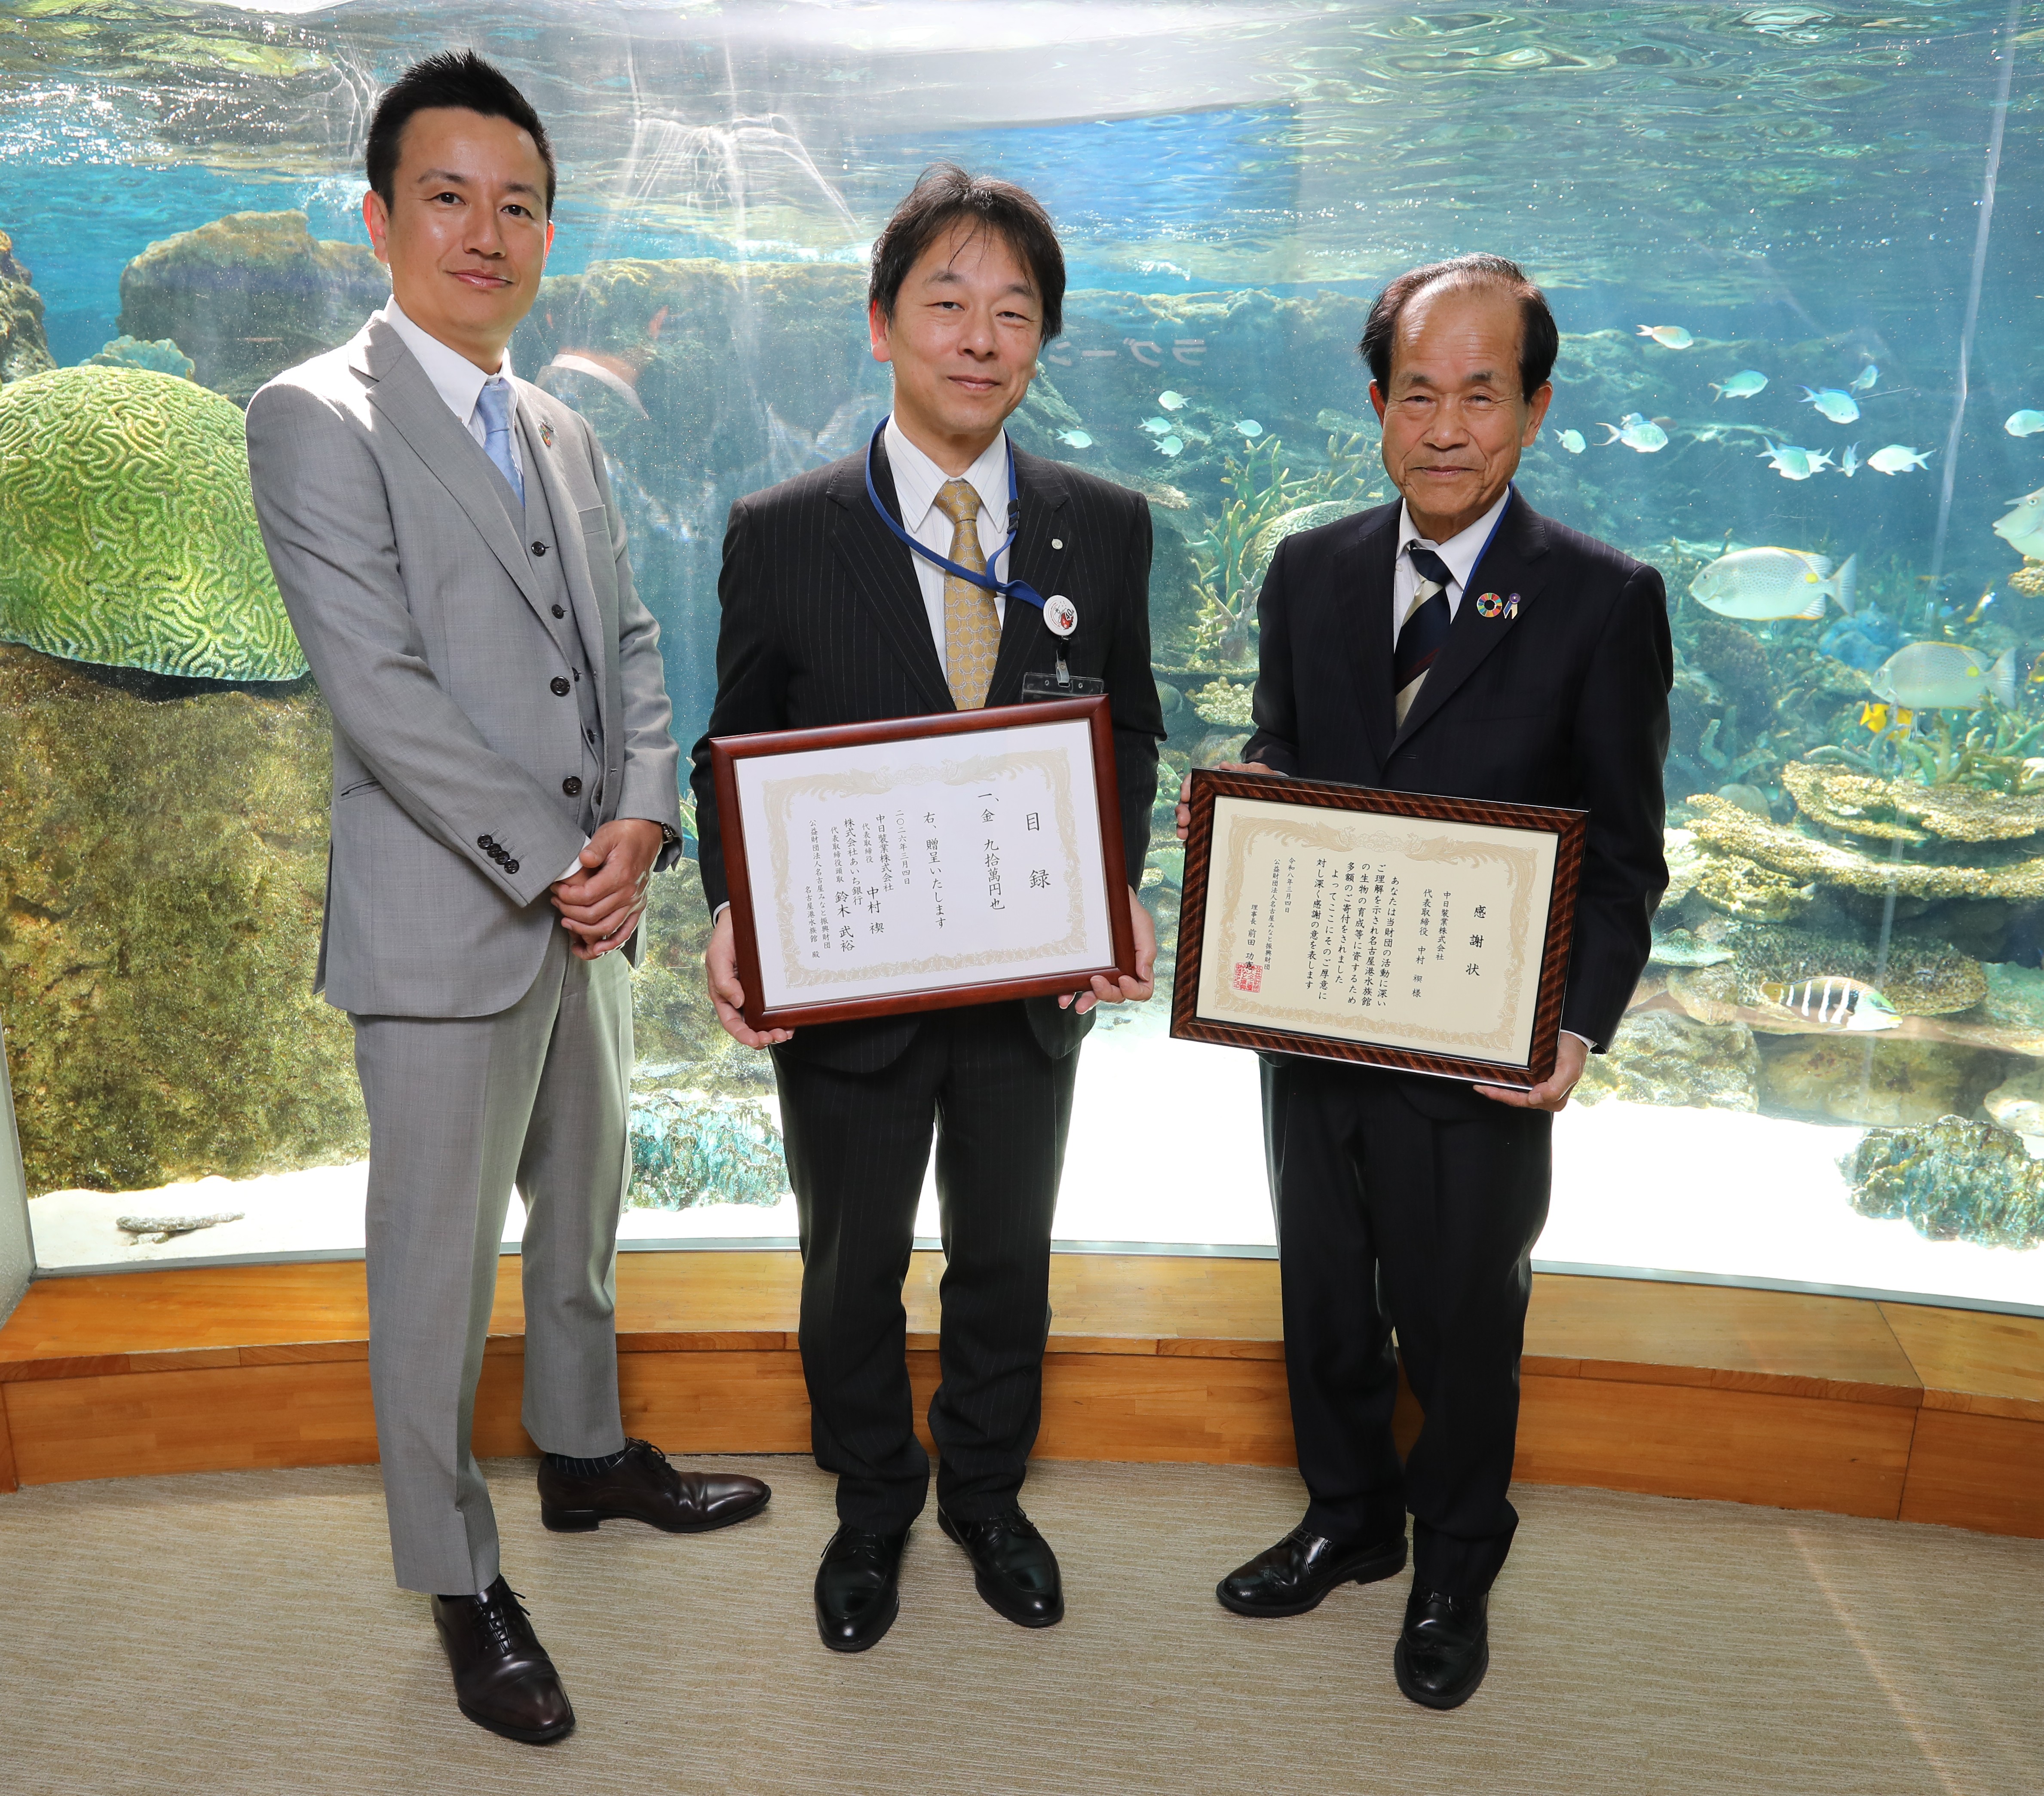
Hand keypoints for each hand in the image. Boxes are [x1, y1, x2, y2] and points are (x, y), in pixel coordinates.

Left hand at [549, 818, 663, 959]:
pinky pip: (625, 932)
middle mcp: (629, 893)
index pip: (586, 895)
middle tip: (556, 902)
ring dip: (583, 930)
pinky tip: (595, 948)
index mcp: (620, 875)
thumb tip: (583, 860)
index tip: (556, 889)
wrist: (647, 836)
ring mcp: (635, 902)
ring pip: (606, 928)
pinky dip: (610, 944)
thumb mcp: (607, 835)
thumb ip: (595, 849)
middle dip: (568, 911)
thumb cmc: (624, 835)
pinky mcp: (638, 907)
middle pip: (593, 915)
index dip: (566, 896)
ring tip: (566, 922)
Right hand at [705, 907, 793, 1047]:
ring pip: (764, 1020)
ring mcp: (755, 994)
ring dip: (774, 1031)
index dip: (742, 1035)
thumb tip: (738, 1002)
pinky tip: (792, 1021)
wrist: (741, 919)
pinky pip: (777, 1007)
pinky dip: (784, 1017)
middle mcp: (740, 998)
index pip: (731, 1022)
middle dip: (762, 1037)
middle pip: (749, 1026)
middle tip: (776, 1037)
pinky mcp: (770, 987)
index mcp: (724, 995)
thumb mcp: (718, 956)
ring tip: (785, 1033)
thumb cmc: (726, 939)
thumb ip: (723, 980)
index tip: (755, 1041)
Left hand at [1059, 886, 1156, 1013]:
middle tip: (1096, 981)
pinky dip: (1071, 994)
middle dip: (1108, 994)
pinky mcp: (1083, 967)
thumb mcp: (1142, 923)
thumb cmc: (1126, 909)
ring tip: (1078, 1004)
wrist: (1102, 892)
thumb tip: (1143, 974)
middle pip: (1118, 995)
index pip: (1142, 989)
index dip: (1134, 991)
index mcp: (1138, 965)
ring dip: (1089, 1002)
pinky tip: (1064, 998)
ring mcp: (1101, 971)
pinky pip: (1077, 986)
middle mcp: (1120, 972)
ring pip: (1098, 996)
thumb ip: (1147, 948)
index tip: (1122, 979)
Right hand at [1176, 760, 1283, 841]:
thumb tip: (1224, 766)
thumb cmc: (1263, 782)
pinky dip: (1192, 837)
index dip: (1186, 787)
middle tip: (1184, 821)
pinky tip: (1188, 844)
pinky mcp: (1214, 822)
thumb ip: (1242, 769)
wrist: (1273, 796)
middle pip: (1188, 801)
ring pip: (1190, 816)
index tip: (1186, 797)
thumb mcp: (1257, 772)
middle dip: (1182, 811)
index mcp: (1214, 780)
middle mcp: (1207, 794)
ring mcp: (1209, 809)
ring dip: (1183, 826)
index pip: (1194, 780)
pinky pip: (1199, 829)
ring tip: (1183, 835)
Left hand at [1476, 1031, 1587, 1112]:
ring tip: (1481, 1083)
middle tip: (1479, 1086)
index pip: (1523, 1101)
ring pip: (1515, 1092)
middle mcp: (1546, 1097)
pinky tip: (1494, 1076)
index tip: (1487, 1090)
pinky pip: (1518, 1083)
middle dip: (1497, 1094)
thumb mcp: (1569, 1070)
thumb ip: (1555, 1088)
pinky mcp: (1537, 1079)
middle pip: (1516, 1098)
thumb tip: (1533, 1099)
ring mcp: (1540, 1088)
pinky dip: (1506, 1081)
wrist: (1574, 1036)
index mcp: (1554, 1100)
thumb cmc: (1573, 1053)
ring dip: (1498, 1088)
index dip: (1504, 1097)